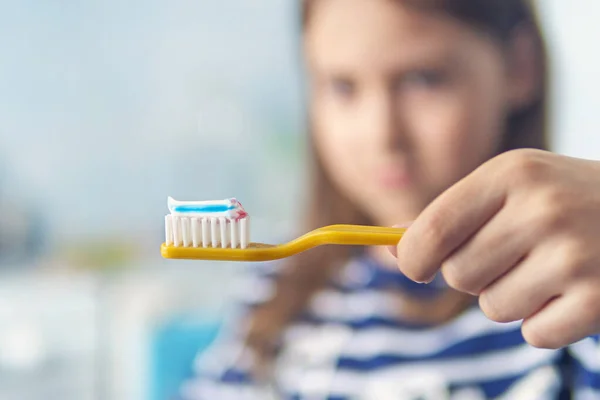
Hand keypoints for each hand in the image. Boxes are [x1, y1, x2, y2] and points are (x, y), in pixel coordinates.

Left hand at [394, 149, 599, 348]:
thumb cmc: (564, 200)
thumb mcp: (512, 187)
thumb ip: (451, 216)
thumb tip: (389, 247)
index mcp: (511, 174)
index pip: (432, 232)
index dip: (413, 259)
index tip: (418, 267)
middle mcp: (542, 209)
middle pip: (458, 274)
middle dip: (475, 274)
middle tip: (512, 255)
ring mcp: (574, 255)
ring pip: (493, 308)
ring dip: (511, 298)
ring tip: (548, 268)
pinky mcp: (599, 299)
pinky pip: (533, 334)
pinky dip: (546, 322)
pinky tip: (573, 290)